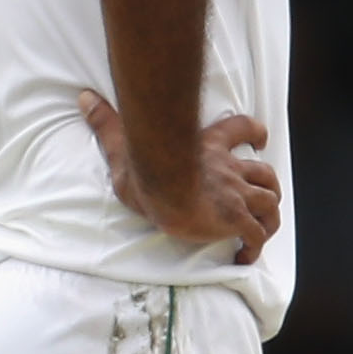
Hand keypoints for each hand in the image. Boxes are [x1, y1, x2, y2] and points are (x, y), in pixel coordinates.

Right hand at [76, 95, 280, 262]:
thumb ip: (109, 124)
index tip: (261, 140)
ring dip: (267, 216)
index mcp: (208, 149)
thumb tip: (84, 97)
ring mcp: (236, 195)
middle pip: (264, 173)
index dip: (255, 133)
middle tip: (262, 195)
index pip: (241, 130)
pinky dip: (255, 246)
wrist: (167, 190)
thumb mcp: (123, 146)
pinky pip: (255, 234)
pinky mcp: (236, 219)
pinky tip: (247, 256)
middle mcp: (229, 170)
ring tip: (260, 229)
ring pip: (268, 202)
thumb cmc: (145, 171)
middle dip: (267, 184)